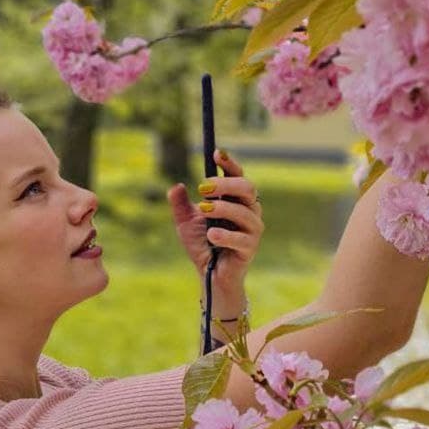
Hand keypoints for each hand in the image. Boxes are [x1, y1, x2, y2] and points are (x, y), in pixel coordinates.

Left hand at [167, 149, 263, 296]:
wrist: (209, 275)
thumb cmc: (202, 245)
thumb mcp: (185, 222)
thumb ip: (180, 205)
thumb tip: (176, 186)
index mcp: (235, 200)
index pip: (237, 175)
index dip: (229, 163)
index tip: (215, 153)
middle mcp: (248, 210)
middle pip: (247, 187)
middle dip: (225, 184)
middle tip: (202, 188)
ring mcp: (252, 229)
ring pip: (245, 211)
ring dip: (223, 208)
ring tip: (204, 210)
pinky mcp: (250, 248)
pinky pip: (242, 238)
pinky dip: (226, 235)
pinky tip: (212, 236)